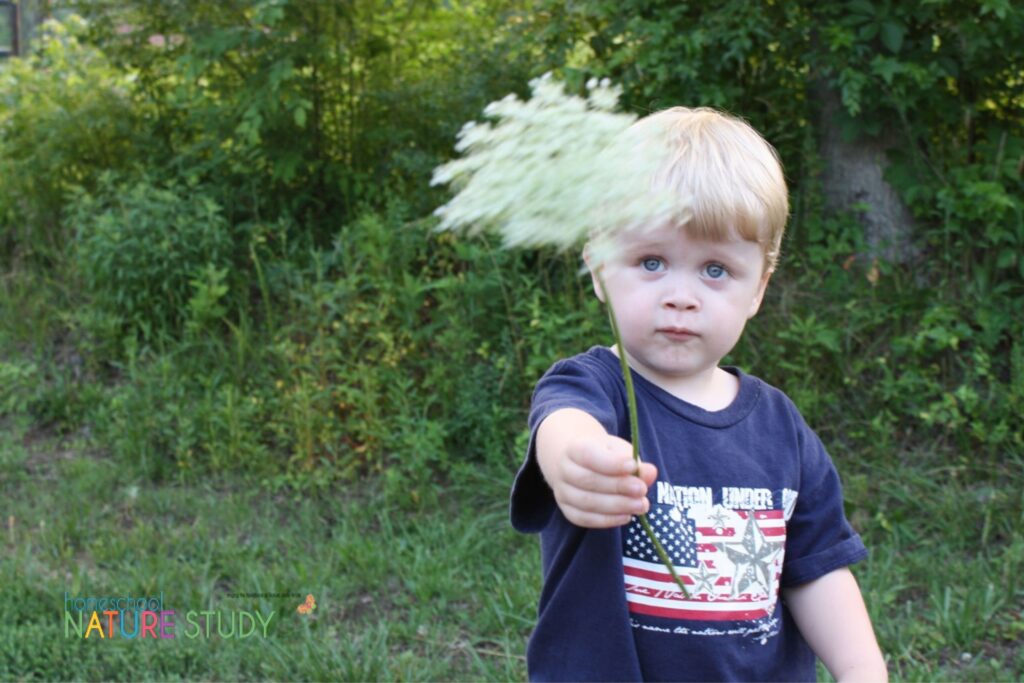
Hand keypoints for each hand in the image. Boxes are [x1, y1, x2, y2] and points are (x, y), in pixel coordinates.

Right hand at [536, 409, 657, 527]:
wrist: (578, 464)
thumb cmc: (604, 454)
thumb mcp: (619, 450)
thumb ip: (634, 461)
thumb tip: (651, 473)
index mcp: (573, 449)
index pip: (588, 455)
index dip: (611, 463)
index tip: (633, 466)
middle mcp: (563, 470)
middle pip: (588, 481)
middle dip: (618, 487)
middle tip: (642, 490)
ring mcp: (562, 492)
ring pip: (587, 503)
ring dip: (617, 506)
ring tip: (641, 505)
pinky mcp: (568, 511)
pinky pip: (585, 519)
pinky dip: (608, 520)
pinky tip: (627, 516)